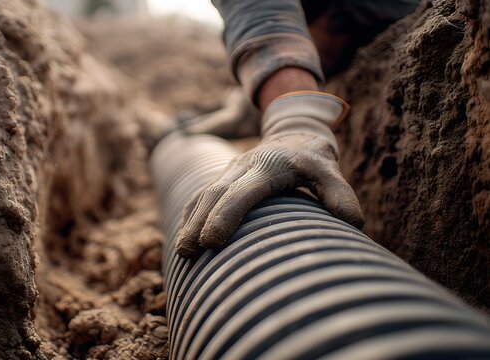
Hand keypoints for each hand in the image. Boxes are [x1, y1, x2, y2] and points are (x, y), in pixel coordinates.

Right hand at [175, 91, 363, 257]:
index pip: (241, 192)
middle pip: (214, 194)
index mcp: (267, 167)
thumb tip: (353, 223)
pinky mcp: (224, 177)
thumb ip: (339, 193)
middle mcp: (243, 167)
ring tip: (182, 251)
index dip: (225, 216)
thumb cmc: (313, 159)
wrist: (293, 132)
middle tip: (187, 253)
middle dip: (198, 223)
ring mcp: (230, 171)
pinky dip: (191, 214)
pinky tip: (184, 234)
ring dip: (190, 221)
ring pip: (203, 194)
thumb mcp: (330, 169)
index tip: (211, 242)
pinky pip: (201, 194)